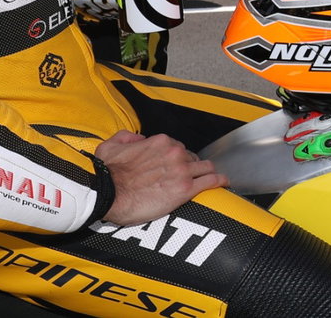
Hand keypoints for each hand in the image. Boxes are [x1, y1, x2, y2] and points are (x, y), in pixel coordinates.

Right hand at [97, 130, 226, 226]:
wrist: (107, 194)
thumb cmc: (107, 173)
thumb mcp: (111, 146)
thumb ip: (127, 137)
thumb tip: (139, 139)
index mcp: (159, 142)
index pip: (177, 147)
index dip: (176, 157)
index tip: (174, 165)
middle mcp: (174, 153)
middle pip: (192, 157)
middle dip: (191, 165)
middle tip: (188, 175)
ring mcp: (182, 171)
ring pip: (205, 167)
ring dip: (207, 172)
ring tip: (212, 177)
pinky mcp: (185, 189)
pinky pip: (211, 181)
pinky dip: (220, 181)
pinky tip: (224, 183)